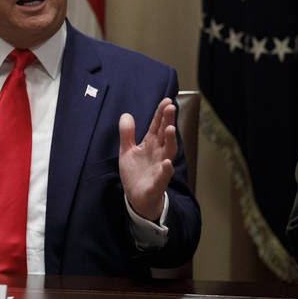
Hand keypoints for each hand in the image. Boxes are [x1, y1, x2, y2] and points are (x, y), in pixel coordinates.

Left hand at [118, 97, 176, 220]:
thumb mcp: (126, 151)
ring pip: (168, 152)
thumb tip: (126, 114)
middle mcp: (159, 153)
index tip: (167, 100)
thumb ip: (127, 133)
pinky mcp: (157, 183)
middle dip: (168, 121)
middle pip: (165, 134)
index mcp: (151, 144)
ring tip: (170, 128)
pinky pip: (163, 176)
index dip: (161, 113)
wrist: (137, 198)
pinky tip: (167, 163)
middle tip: (171, 107)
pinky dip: (166, 170)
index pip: (157, 125)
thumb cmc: (135, 173)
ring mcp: (160, 167)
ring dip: (170, 140)